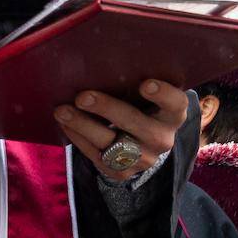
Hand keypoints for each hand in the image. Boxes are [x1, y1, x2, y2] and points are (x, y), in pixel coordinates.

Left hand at [55, 80, 188, 182]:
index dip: (163, 95)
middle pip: (135, 123)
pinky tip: (65, 124)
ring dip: (82, 124)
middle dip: (107, 108)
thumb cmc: (140, 113)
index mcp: (172, 116)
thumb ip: (134, 88)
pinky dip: (77, 137)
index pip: (176, 104)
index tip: (145, 83)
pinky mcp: (121, 172)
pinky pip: (96, 154)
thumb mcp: (146, 102)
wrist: (140, 150)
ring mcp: (142, 158)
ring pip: (110, 142)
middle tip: (82, 96)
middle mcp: (162, 138)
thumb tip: (101, 65)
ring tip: (62, 111)